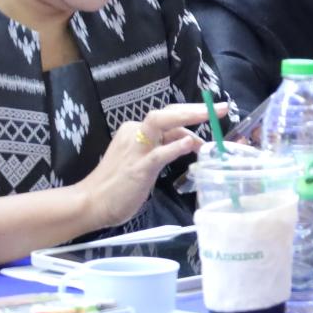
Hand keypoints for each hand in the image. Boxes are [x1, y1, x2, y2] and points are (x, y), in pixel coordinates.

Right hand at [77, 103, 224, 229]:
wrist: (89, 203)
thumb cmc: (116, 185)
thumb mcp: (144, 160)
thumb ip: (163, 148)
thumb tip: (190, 141)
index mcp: (135, 131)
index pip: (168, 117)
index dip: (191, 114)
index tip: (213, 114)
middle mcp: (135, 134)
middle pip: (167, 113)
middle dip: (195, 109)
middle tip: (222, 108)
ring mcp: (136, 150)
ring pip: (161, 123)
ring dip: (187, 117)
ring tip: (211, 115)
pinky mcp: (138, 168)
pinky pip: (158, 154)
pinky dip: (175, 147)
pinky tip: (191, 145)